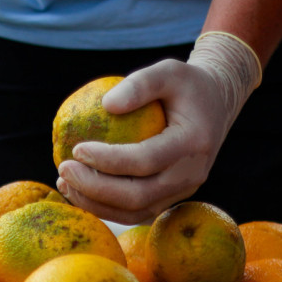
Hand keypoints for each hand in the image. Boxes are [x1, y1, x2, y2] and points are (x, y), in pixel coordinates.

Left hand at [56, 32, 261, 224]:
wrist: (217, 105)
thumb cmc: (187, 85)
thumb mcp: (169, 70)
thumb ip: (140, 83)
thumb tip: (105, 105)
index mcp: (193, 143)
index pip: (145, 160)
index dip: (107, 160)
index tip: (76, 148)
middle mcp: (191, 174)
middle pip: (137, 196)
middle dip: (94, 188)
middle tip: (63, 171)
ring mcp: (182, 191)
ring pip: (134, 211)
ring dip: (94, 203)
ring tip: (64, 183)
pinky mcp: (170, 198)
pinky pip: (134, 211)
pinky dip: (104, 206)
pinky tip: (78, 190)